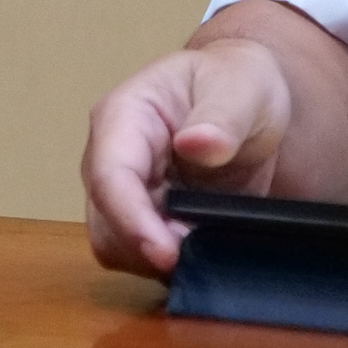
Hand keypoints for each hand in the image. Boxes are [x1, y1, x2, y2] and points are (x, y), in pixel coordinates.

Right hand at [80, 38, 294, 275]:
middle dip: (147, 247)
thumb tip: (196, 144)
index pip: (110, 175)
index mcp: (124, 116)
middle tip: (203, 257)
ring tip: (208, 251)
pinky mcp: (142, 217)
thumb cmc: (236, 82)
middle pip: (104, 220)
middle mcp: (110, 157)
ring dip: (156, 260)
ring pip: (116, 245)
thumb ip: (222, 116)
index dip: (131, 219)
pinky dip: (168, 265)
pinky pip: (140, 254)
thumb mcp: (242, 88)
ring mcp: (123, 191)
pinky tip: (204, 252)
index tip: (166, 254)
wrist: (243, 100)